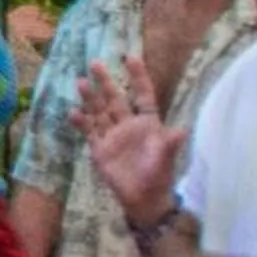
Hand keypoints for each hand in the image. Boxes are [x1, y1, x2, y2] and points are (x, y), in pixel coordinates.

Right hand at [75, 59, 188, 229]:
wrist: (144, 199)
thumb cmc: (159, 175)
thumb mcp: (166, 158)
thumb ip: (170, 143)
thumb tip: (182, 130)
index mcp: (148, 122)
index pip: (143, 94)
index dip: (138, 77)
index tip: (130, 58)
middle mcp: (128, 125)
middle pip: (115, 98)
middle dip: (105, 81)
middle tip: (95, 62)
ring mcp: (112, 136)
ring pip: (99, 112)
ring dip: (90, 98)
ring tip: (80, 82)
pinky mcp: (100, 150)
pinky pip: (89, 132)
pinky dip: (81, 123)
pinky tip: (73, 113)